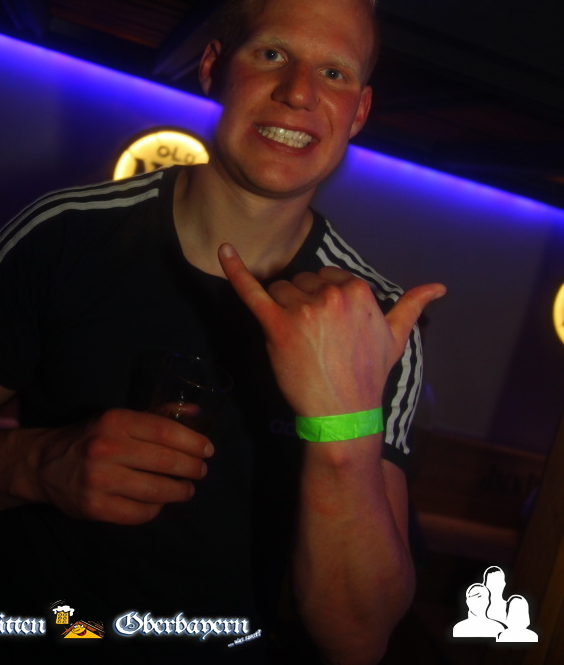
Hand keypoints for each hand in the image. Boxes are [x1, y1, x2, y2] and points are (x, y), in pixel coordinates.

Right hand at [31, 408, 212, 524]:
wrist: (43, 464)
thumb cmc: (90, 437)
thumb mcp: (118, 418)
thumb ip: (156, 415)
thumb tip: (195, 412)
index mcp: (115, 421)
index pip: (165, 431)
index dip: (193, 442)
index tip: (208, 450)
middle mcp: (107, 448)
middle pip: (165, 461)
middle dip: (191, 468)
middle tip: (201, 472)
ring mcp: (99, 480)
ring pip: (155, 490)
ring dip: (179, 492)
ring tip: (187, 490)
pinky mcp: (94, 507)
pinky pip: (139, 513)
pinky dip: (155, 509)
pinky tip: (160, 503)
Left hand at [218, 244, 444, 416]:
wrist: (343, 415)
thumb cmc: (368, 376)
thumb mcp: (396, 338)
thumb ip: (412, 305)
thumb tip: (440, 287)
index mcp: (358, 290)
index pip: (328, 277)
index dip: (325, 301)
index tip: (330, 328)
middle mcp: (331, 294)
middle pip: (303, 282)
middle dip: (304, 305)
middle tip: (316, 341)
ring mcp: (303, 309)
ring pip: (281, 291)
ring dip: (283, 310)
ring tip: (300, 343)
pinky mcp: (276, 325)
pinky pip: (251, 291)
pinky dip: (235, 270)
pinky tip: (224, 249)